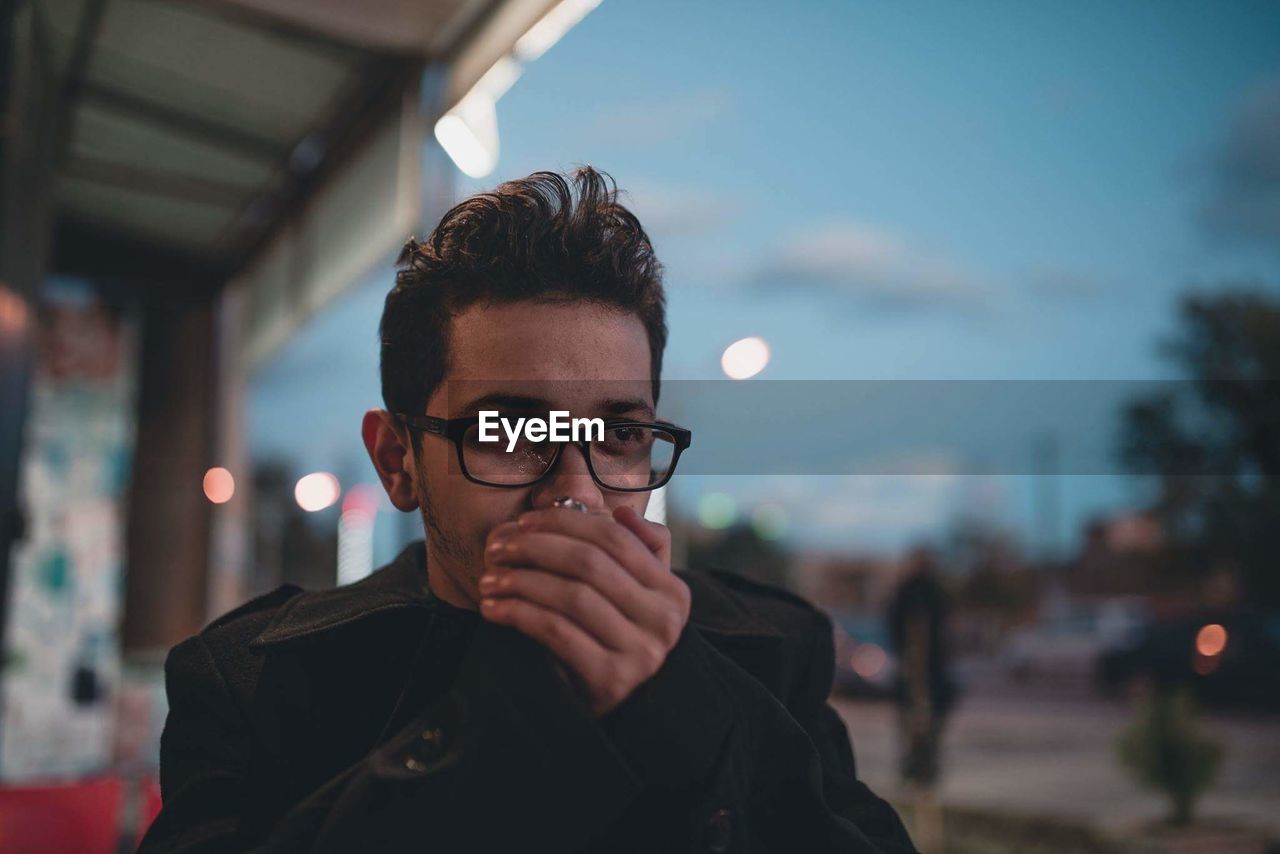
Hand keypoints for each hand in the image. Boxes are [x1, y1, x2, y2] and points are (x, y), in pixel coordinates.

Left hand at [478, 506, 691, 716]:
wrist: (627, 713)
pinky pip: (556, 632)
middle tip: (497, 547)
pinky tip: (494, 608)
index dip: (566, 522)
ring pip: (571, 596)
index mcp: (672, 591)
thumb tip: (622, 511)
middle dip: (536, 548)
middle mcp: (663, 620)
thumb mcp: (641, 597)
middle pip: (590, 563)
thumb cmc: (622, 641)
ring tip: (489, 579)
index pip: (615, 539)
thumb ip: (641, 550)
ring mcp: (639, 652)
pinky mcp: (609, 679)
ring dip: (521, 581)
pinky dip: (520, 614)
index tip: (525, 520)